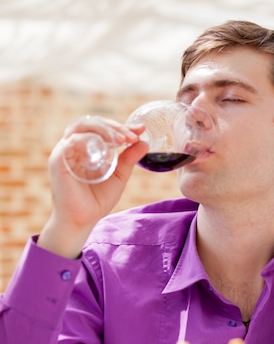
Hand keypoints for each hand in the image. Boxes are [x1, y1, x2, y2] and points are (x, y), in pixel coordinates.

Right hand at [38, 116, 148, 257]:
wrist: (82, 221)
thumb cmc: (97, 200)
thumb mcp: (119, 176)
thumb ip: (129, 159)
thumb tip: (144, 142)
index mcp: (86, 147)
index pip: (102, 127)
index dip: (121, 126)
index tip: (140, 129)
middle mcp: (73, 146)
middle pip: (92, 122)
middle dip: (115, 127)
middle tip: (131, 136)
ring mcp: (64, 151)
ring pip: (81, 127)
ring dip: (104, 130)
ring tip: (122, 140)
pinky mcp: (58, 160)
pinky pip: (72, 142)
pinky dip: (90, 139)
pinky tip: (107, 147)